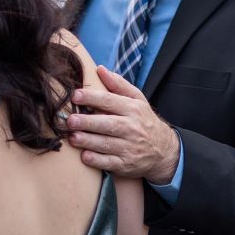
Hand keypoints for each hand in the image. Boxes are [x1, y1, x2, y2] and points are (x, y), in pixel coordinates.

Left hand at [64, 66, 180, 184]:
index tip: (75, 96)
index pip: (110, 101)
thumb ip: (118, 84)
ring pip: (106, 144)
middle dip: (88, 122)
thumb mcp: (137, 100)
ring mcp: (129, 147)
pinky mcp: (126, 165)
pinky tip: (84, 156)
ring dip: (88, 141)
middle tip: (70, 120)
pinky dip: (97, 160)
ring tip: (72, 137)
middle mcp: (132, 128)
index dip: (92, 98)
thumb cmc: (143, 121)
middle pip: (107, 124)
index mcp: (133, 109)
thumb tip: (99, 69)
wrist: (164, 151)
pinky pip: (109, 163)